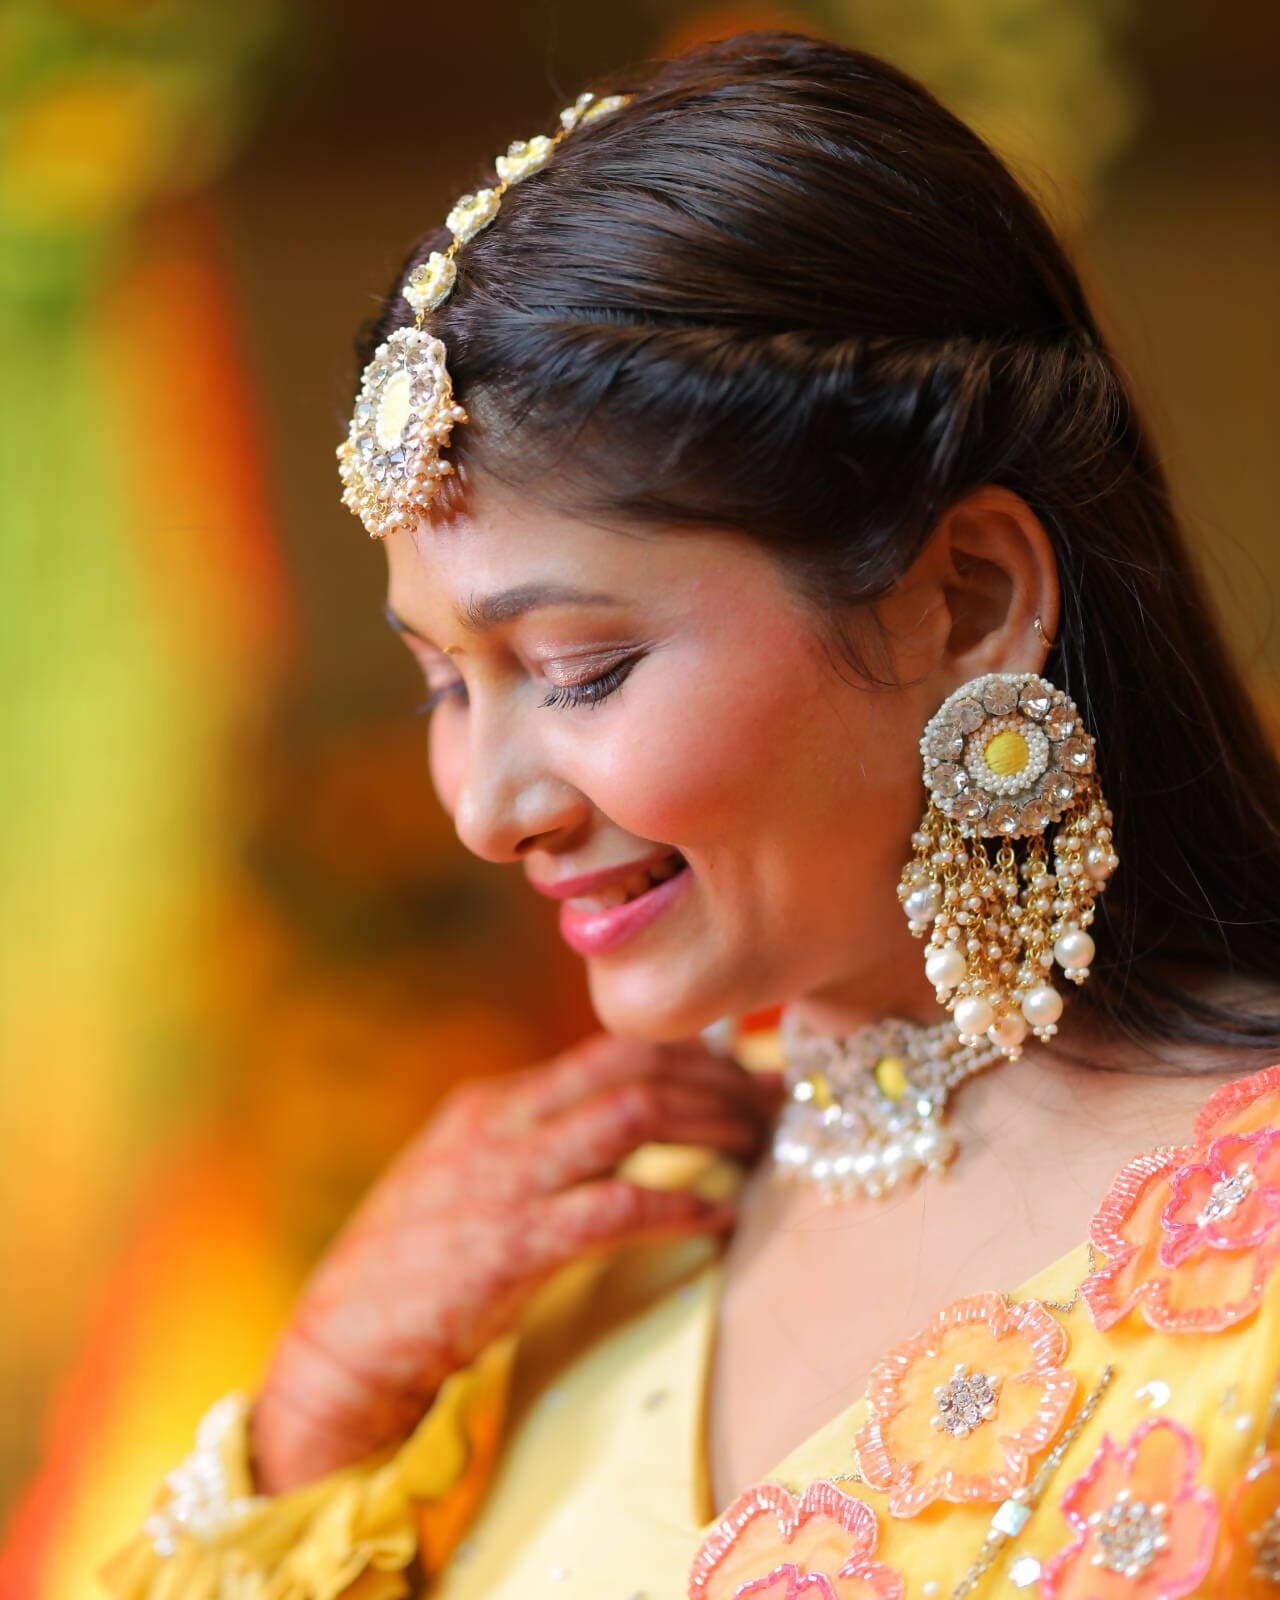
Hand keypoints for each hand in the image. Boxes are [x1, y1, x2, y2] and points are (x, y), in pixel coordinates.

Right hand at [250, 1033, 780, 1490]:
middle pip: (633, 1065)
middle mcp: (502, 1125)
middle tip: (771, 1102)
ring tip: (757, 1147)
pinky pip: (619, 1208)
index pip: (611, 1049)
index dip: (692, 1055)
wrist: (343, 1346)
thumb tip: (622, 1126)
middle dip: (718, 1076)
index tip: (746, 1071)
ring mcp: (507, 1182)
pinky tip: (720, 1216)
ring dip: (712, 1123)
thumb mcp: (463, 1179)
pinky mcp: (514, 1248)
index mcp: (491, 1104)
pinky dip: (681, 1205)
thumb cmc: (412, 1272)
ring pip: (635, 1115)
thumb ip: (533, 1146)